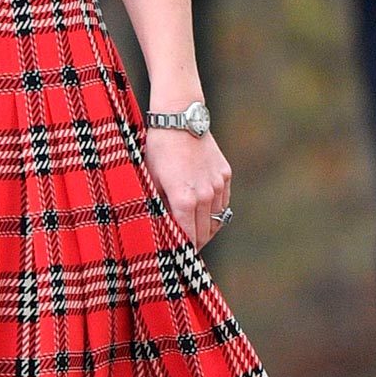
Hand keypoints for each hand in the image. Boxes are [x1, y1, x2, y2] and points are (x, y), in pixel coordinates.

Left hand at [143, 125, 230, 250]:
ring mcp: (218, 185)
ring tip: (195, 234)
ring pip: (217, 220)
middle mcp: (205, 195)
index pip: (187, 237)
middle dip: (195, 244)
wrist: (179, 118)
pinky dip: (215, 212)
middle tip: (185, 251)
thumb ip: (157, 206)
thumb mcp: (150, 179)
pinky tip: (204, 214)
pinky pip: (223, 203)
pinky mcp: (225, 175)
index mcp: (184, 199)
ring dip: (206, 230)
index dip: (182, 251)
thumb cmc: (158, 149)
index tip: (177, 258)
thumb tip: (158, 228)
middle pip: (204, 233)